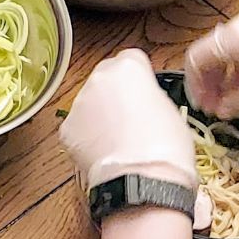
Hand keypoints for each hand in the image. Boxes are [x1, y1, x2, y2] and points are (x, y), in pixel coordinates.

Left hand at [59, 48, 197, 190]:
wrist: (144, 179)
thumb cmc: (167, 147)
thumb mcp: (171, 109)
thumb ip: (151, 95)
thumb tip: (143, 102)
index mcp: (129, 67)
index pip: (131, 59)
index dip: (139, 77)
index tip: (143, 92)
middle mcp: (99, 79)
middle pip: (105, 78)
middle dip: (115, 94)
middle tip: (131, 119)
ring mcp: (79, 103)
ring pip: (89, 104)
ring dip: (99, 116)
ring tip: (118, 142)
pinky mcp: (67, 129)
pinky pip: (78, 129)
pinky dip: (87, 138)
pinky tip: (104, 153)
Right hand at [183, 2, 238, 119]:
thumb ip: (237, 101)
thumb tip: (221, 108)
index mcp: (236, 35)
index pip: (197, 58)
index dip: (195, 85)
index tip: (203, 106)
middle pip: (216, 49)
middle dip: (214, 80)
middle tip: (218, 106)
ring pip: (236, 45)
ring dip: (233, 72)